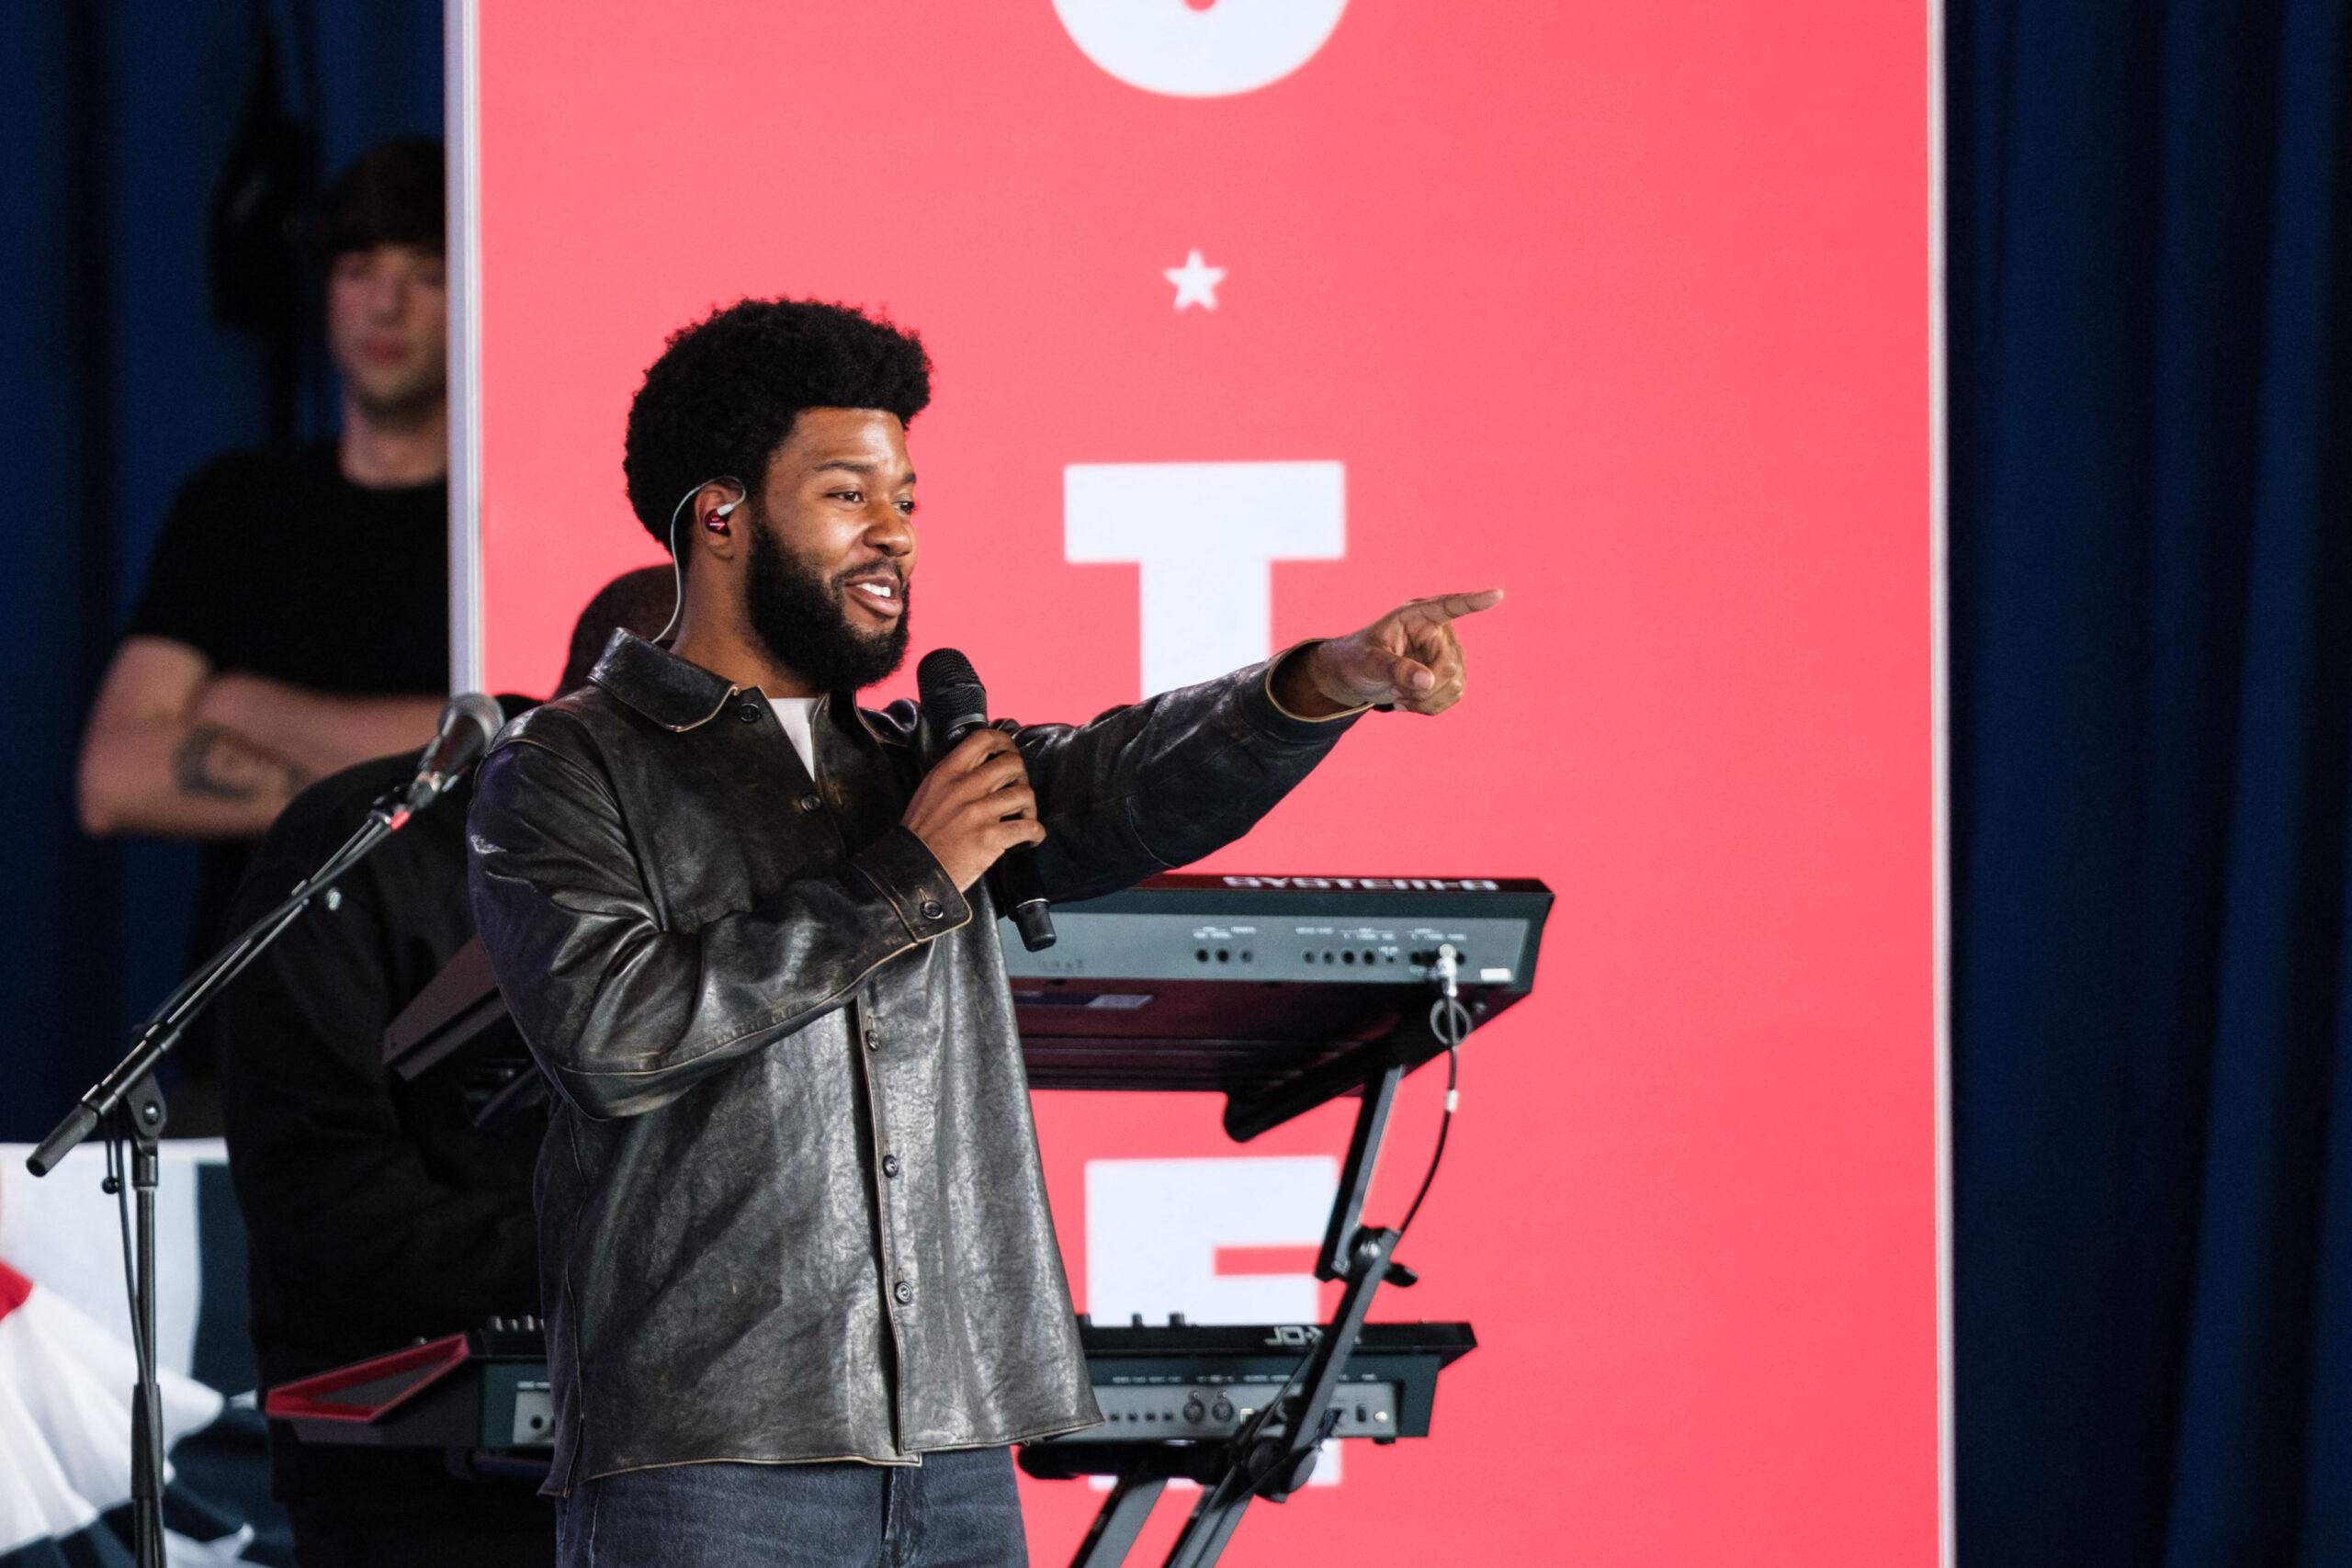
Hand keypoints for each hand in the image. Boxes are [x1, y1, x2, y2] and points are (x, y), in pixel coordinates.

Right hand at [901, 729, 1046, 891]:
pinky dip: (1035, 833)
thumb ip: (952, 777)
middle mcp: (964, 788)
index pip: (983, 739)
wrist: (915, 870)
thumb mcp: (928, 792)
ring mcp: (978, 812)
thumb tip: (980, 767)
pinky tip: (1031, 838)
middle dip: (1021, 775)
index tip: (1009, 752)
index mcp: (947, 773)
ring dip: (1030, 807)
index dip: (1004, 742)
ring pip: (1025, 793)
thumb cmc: (920, 834)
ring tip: (1024, 817)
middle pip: (1012, 764)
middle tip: (1017, 789)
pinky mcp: (990, 837)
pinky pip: (1028, 827)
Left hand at [1282, 588, 1503, 716]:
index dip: (1473, 602)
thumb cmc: (1358, 659)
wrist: (1357, 676)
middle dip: (1424, 687)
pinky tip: (1408, 702)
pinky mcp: (1449, 675)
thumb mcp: (1369, 663)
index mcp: (1417, 616)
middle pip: (1450, 665)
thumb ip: (1395, 669)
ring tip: (1399, 695)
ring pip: (1455, 684)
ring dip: (1426, 700)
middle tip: (1396, 691)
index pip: (1449, 606)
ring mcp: (1447, 653)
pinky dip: (1430, 706)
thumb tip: (1428, 681)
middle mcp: (1438, 632)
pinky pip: (1454, 696)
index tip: (1497, 594)